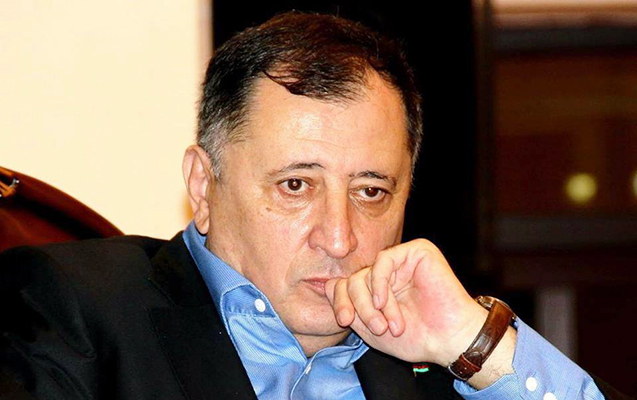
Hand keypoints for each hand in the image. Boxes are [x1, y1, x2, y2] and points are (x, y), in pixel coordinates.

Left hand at [325, 239, 514, 386]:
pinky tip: (384, 302)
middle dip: (359, 306)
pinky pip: (383, 261)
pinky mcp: (417, 251)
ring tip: (390, 323)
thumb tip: (327, 286)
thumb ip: (350, 308)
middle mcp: (388, 271)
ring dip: (373, 303)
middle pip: (352, 280)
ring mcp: (402, 260)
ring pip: (365, 273)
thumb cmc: (418, 337)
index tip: (346, 321)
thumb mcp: (371, 328)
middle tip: (376, 327)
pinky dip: (379, 283)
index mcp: (377, 287)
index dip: (339, 301)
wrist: (451, 340)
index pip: (344, 284)